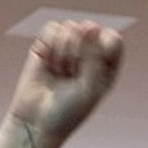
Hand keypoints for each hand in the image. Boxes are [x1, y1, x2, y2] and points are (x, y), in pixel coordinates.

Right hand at [7, 20, 122, 143]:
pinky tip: (48, 64)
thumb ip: (94, 55)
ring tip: (59, 73)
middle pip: (90, 31)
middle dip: (78, 53)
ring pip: (70, 28)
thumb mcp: (90, 87)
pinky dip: (49, 46)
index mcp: (107, 65)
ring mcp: (68, 47)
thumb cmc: (68, 112)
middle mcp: (89, 53)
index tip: (91, 68)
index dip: (100, 49)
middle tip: (71, 76)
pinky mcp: (47, 44)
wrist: (36, 122)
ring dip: (62, 52)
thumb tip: (90, 26)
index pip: (112, 39)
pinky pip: (52, 28)